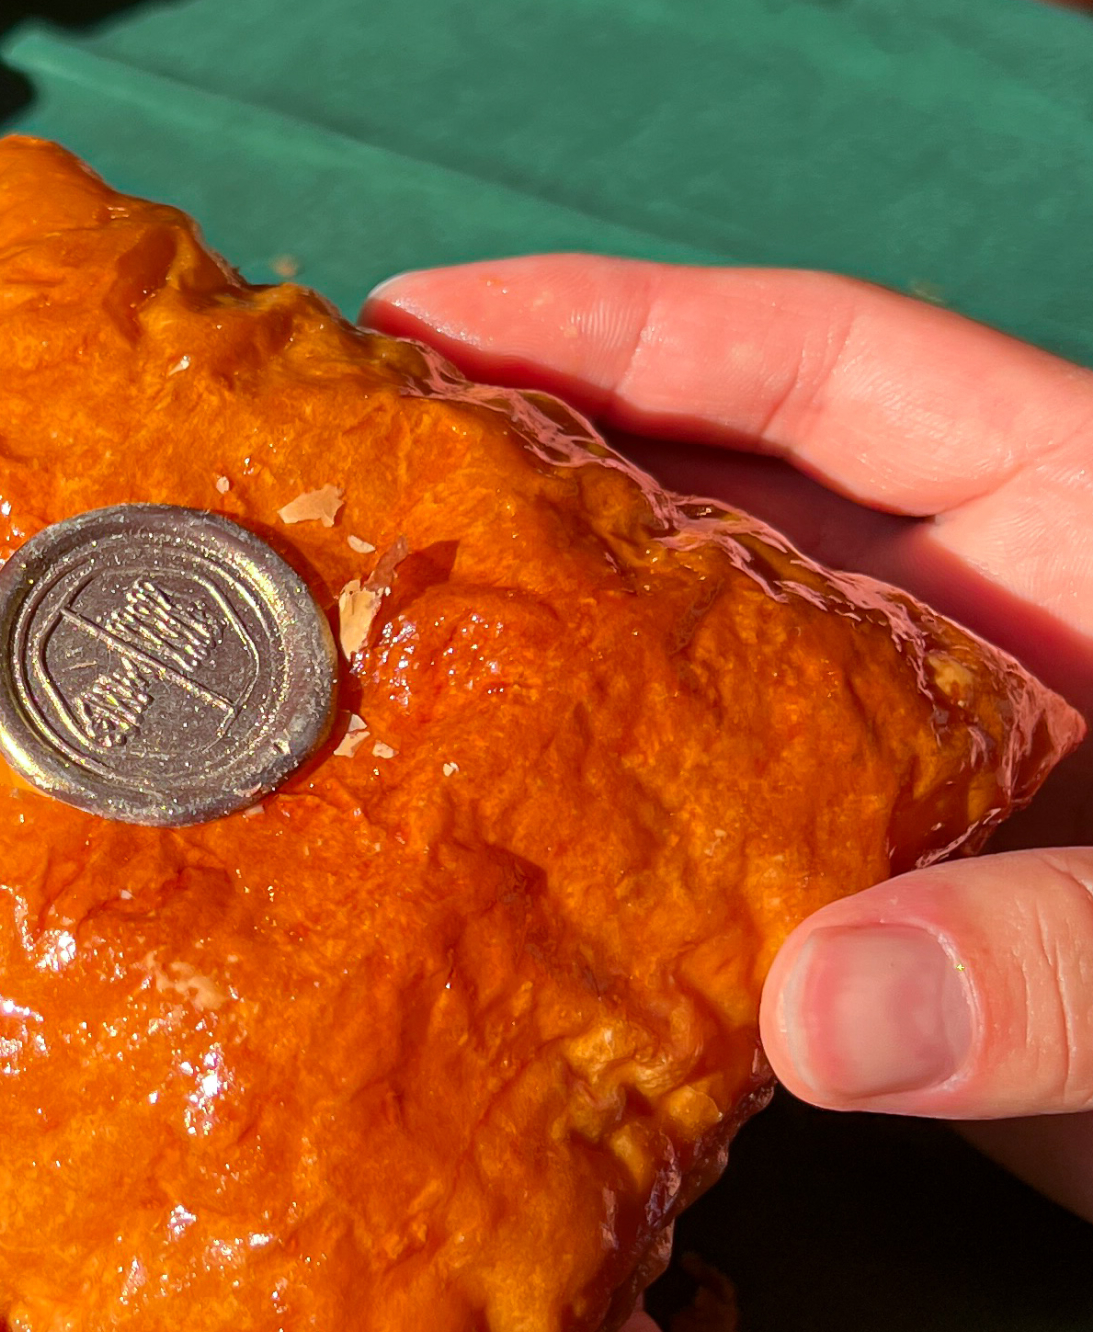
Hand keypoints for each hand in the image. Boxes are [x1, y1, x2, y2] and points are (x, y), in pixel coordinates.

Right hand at [363, 259, 1092, 1217]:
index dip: (622, 326)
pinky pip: (703, 878)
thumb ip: (1072, 958)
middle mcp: (975, 641)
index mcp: (1081, 530)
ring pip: (683, 698)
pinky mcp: (892, 947)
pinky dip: (589, 879)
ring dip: (530, 685)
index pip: (823, 368)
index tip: (421, 318)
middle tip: (315, 494)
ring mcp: (921, 794)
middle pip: (709, 515)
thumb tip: (810, 1013)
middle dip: (522, 491)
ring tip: (332, 668)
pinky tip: (450, 887)